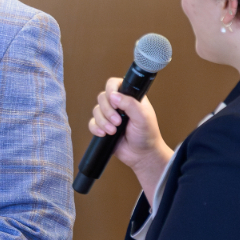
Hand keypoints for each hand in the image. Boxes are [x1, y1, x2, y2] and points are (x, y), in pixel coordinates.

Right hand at [89, 77, 173, 199]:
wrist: (142, 155)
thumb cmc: (147, 135)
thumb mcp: (143, 117)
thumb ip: (130, 104)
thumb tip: (114, 95)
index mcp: (130, 98)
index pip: (115, 84)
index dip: (111, 89)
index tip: (114, 101)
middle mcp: (119, 105)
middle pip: (102, 97)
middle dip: (107, 111)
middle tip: (118, 121)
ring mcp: (110, 116)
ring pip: (96, 111)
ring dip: (103, 122)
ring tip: (113, 131)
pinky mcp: (103, 127)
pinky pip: (92, 123)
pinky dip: (96, 128)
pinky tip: (104, 134)